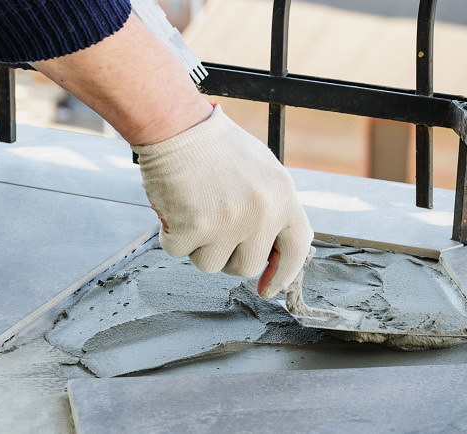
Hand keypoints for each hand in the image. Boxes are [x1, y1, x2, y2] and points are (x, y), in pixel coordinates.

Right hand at [132, 105, 312, 297]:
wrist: (177, 126)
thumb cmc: (215, 146)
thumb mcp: (263, 171)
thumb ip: (274, 208)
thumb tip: (276, 252)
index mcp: (283, 195)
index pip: (296, 248)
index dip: (283, 274)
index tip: (267, 288)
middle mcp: (262, 212)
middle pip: (247, 267)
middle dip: (227, 256)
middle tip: (213, 229)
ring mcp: (229, 221)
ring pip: (210, 265)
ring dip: (197, 246)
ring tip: (194, 209)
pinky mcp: (196, 226)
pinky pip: (178, 252)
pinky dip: (170, 235)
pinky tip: (174, 206)